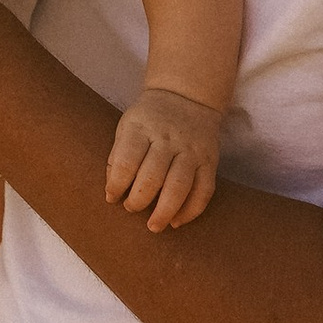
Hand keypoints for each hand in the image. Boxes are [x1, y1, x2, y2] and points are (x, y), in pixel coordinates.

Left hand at [105, 86, 221, 232]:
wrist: (187, 96)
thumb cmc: (149, 119)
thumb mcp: (127, 126)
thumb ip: (118, 156)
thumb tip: (112, 193)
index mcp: (142, 128)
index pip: (126, 161)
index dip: (116, 185)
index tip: (112, 197)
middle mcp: (168, 139)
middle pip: (153, 177)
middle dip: (139, 200)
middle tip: (131, 209)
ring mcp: (191, 150)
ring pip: (179, 186)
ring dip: (165, 211)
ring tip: (153, 226)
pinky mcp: (209, 161)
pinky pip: (204, 191)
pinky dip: (191, 211)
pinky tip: (176, 221)